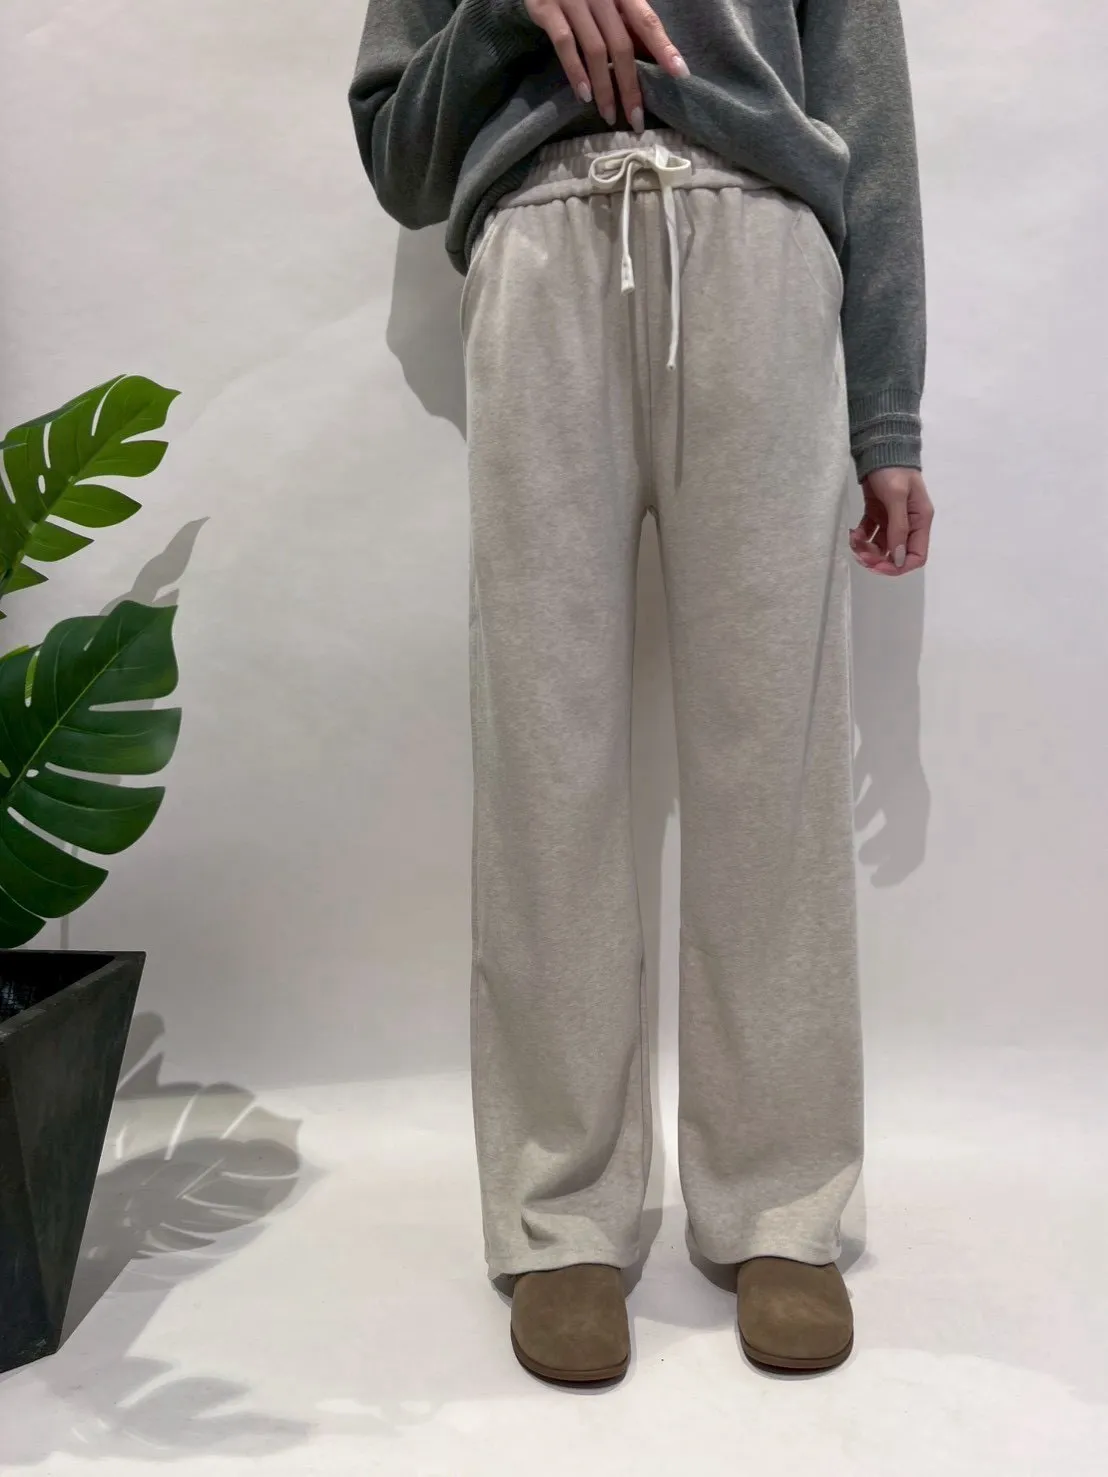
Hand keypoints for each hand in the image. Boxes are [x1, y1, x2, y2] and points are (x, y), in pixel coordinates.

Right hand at [523, 0, 688, 131]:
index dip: (663, 47)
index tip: (680, 74)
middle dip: (630, 86)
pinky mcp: (547, 8)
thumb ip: (624, 20)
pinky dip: (575, 71)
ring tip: (609, 115)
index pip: (647, 21)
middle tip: (636, 119)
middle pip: (621, 45)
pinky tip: (584, 95)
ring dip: (604, 88)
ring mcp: (573, 0)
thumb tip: (649, 55)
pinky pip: (564, 44)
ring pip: (595, 50)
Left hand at [850, 467, 933, 575]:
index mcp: (920, 520)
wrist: (879, 447)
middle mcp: (908, 523)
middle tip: (861, 555)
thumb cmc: (892, 470)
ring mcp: (892, 519)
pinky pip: (869, 533)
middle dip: (878, 559)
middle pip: (896, 554)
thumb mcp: (896, 497)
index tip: (879, 567)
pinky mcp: (877, 513)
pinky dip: (860, 537)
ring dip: (866, 549)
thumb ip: (898, 528)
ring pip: (880, 546)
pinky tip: (852, 533)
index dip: (899, 566)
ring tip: (854, 541)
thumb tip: (899, 557)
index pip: (917, 556)